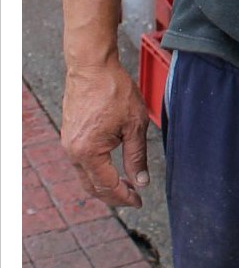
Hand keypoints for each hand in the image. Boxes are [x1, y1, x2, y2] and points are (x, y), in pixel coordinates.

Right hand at [62, 59, 150, 208]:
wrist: (92, 66)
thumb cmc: (114, 90)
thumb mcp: (134, 125)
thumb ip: (137, 157)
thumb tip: (141, 181)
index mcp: (89, 152)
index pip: (107, 186)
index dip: (125, 197)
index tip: (139, 202)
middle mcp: (73, 151)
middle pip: (92, 187)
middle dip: (113, 196)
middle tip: (133, 198)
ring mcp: (68, 143)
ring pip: (85, 175)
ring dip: (104, 184)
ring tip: (126, 185)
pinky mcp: (69, 135)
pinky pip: (82, 162)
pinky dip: (96, 171)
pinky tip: (112, 168)